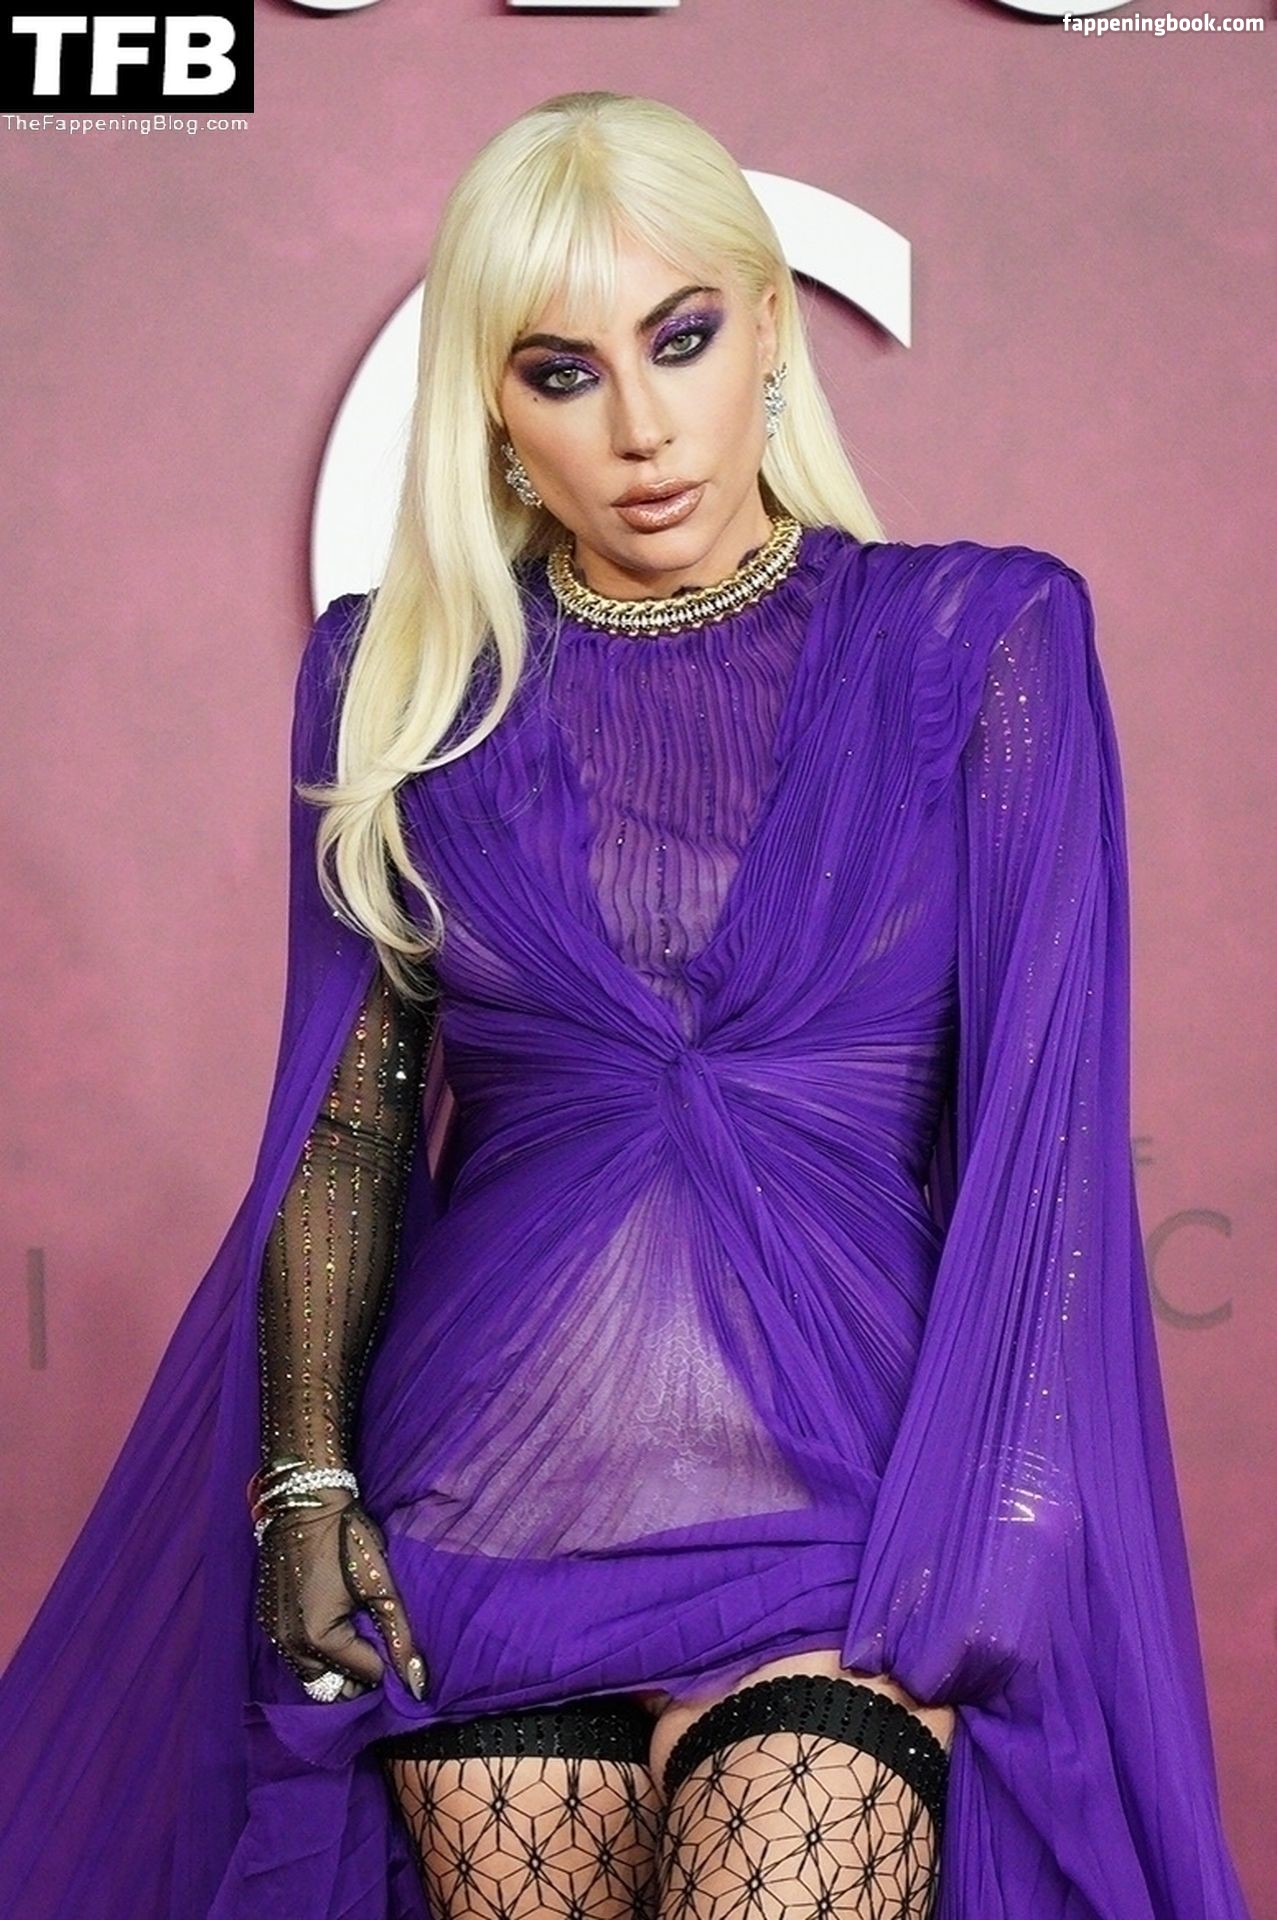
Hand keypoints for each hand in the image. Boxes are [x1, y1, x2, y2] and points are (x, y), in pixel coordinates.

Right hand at [255, 1485, 427, 1701]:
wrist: (305, 1501)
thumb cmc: (347, 1538)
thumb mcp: (380, 1585)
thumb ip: (399, 1637)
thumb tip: (418, 1686)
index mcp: (318, 1638)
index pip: (363, 1675)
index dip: (386, 1662)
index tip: (394, 1637)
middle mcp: (289, 1645)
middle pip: (332, 1686)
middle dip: (358, 1671)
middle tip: (378, 1639)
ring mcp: (274, 1633)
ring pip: (312, 1674)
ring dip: (336, 1664)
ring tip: (359, 1630)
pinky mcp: (269, 1620)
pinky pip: (296, 1655)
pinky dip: (317, 1650)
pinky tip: (336, 1621)